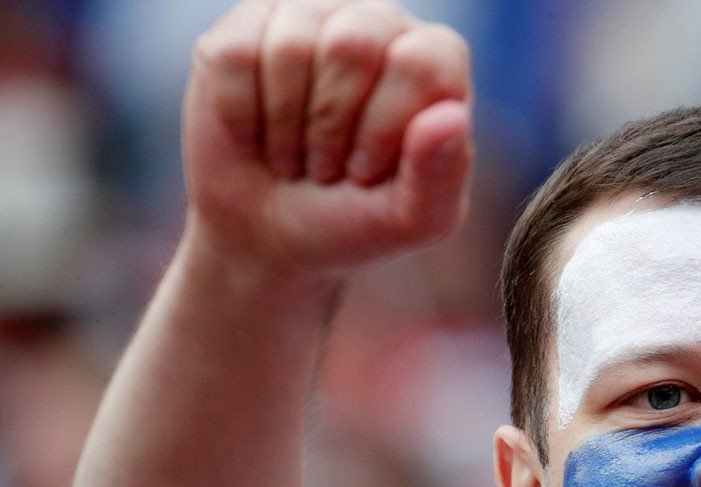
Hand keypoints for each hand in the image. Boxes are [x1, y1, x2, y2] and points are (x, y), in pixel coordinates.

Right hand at [182, 0, 471, 274]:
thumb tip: (450, 117)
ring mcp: (310, 17)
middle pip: (354, 43)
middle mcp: (378, 24)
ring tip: (295, 155)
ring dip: (285, 126)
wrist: (270, 236)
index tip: (367, 171)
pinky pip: (236, 55)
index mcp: (432, 62)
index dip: (385, 127)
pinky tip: (255, 137)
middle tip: (327, 166)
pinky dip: (242, 116)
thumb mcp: (412, 220)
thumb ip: (442, 175)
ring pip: (292, 46)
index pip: (420, 63)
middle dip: (331, 126)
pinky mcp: (244, 29)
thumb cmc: (354, 221)